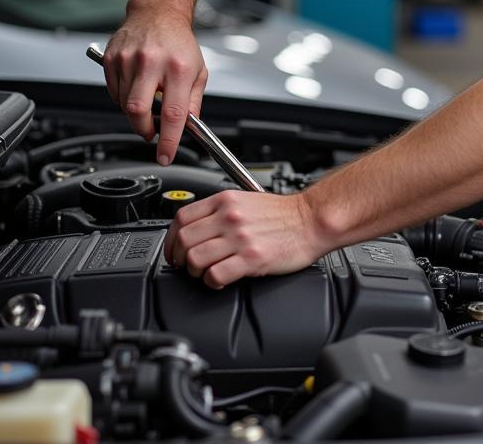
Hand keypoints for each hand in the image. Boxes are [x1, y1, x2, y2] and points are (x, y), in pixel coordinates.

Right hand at [103, 14, 207, 164]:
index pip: (174, 113)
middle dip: (144, 130)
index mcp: (179, 68)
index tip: (165, 156)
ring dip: (135, 113)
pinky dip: (123, 98)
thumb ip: (194, 102)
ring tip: (147, 98)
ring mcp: (129, 60)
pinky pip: (112, 92)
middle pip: (139, 112)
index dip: (168, 140)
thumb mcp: (198, 71)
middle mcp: (152, 62)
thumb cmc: (179, 42)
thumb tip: (187, 128)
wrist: (158, 13)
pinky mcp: (112, 59)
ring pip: (123, 105)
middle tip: (151, 132)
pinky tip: (135, 87)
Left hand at [163, 190, 325, 286]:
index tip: (174, 251)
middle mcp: (230, 217)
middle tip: (187, 266)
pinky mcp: (252, 258)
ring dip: (195, 272)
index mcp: (225, 200)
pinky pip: (215, 275)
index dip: (170, 239)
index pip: (181, 218)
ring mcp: (240, 238)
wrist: (312, 221)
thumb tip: (196, 229)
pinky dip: (212, 282)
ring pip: (195, 259)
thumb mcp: (246, 200)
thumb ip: (220, 211)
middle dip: (180, 258)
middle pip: (183, 239)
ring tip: (205, 273)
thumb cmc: (283, 214)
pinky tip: (220, 280)